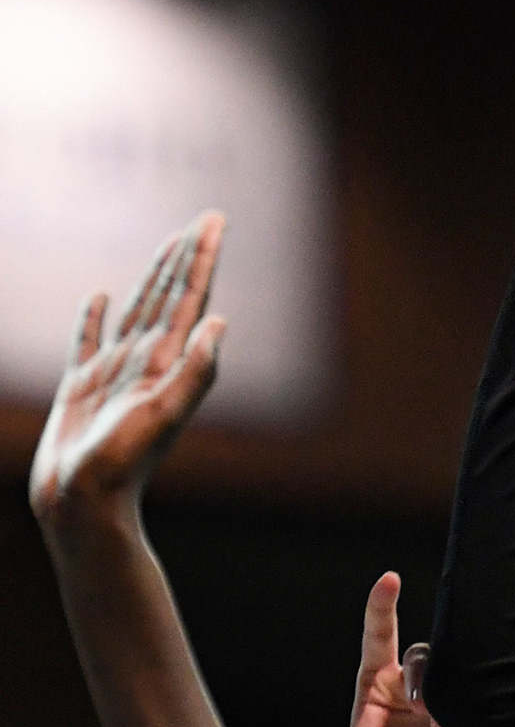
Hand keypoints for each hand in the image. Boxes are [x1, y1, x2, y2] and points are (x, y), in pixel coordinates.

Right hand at [30, 214, 226, 538]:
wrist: (83, 506)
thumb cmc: (122, 466)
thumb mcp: (164, 416)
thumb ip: (196, 372)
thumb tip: (220, 322)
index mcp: (168, 364)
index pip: (191, 299)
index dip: (202, 259)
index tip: (216, 222)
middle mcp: (146, 363)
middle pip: (170, 296)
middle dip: (187, 257)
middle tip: (207, 220)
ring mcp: (114, 373)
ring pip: (137, 310)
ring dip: (153, 277)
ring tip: (169, 245)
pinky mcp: (82, 388)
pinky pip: (88, 341)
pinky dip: (95, 316)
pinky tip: (103, 296)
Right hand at [347, 575, 498, 726]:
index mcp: (487, 704)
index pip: (499, 658)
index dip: (504, 651)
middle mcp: (453, 691)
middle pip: (464, 650)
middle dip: (470, 654)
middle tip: (470, 686)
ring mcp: (411, 689)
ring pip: (427, 653)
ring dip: (429, 678)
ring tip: (429, 716)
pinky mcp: (375, 690)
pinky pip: (378, 643)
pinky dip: (380, 610)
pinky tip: (388, 583)